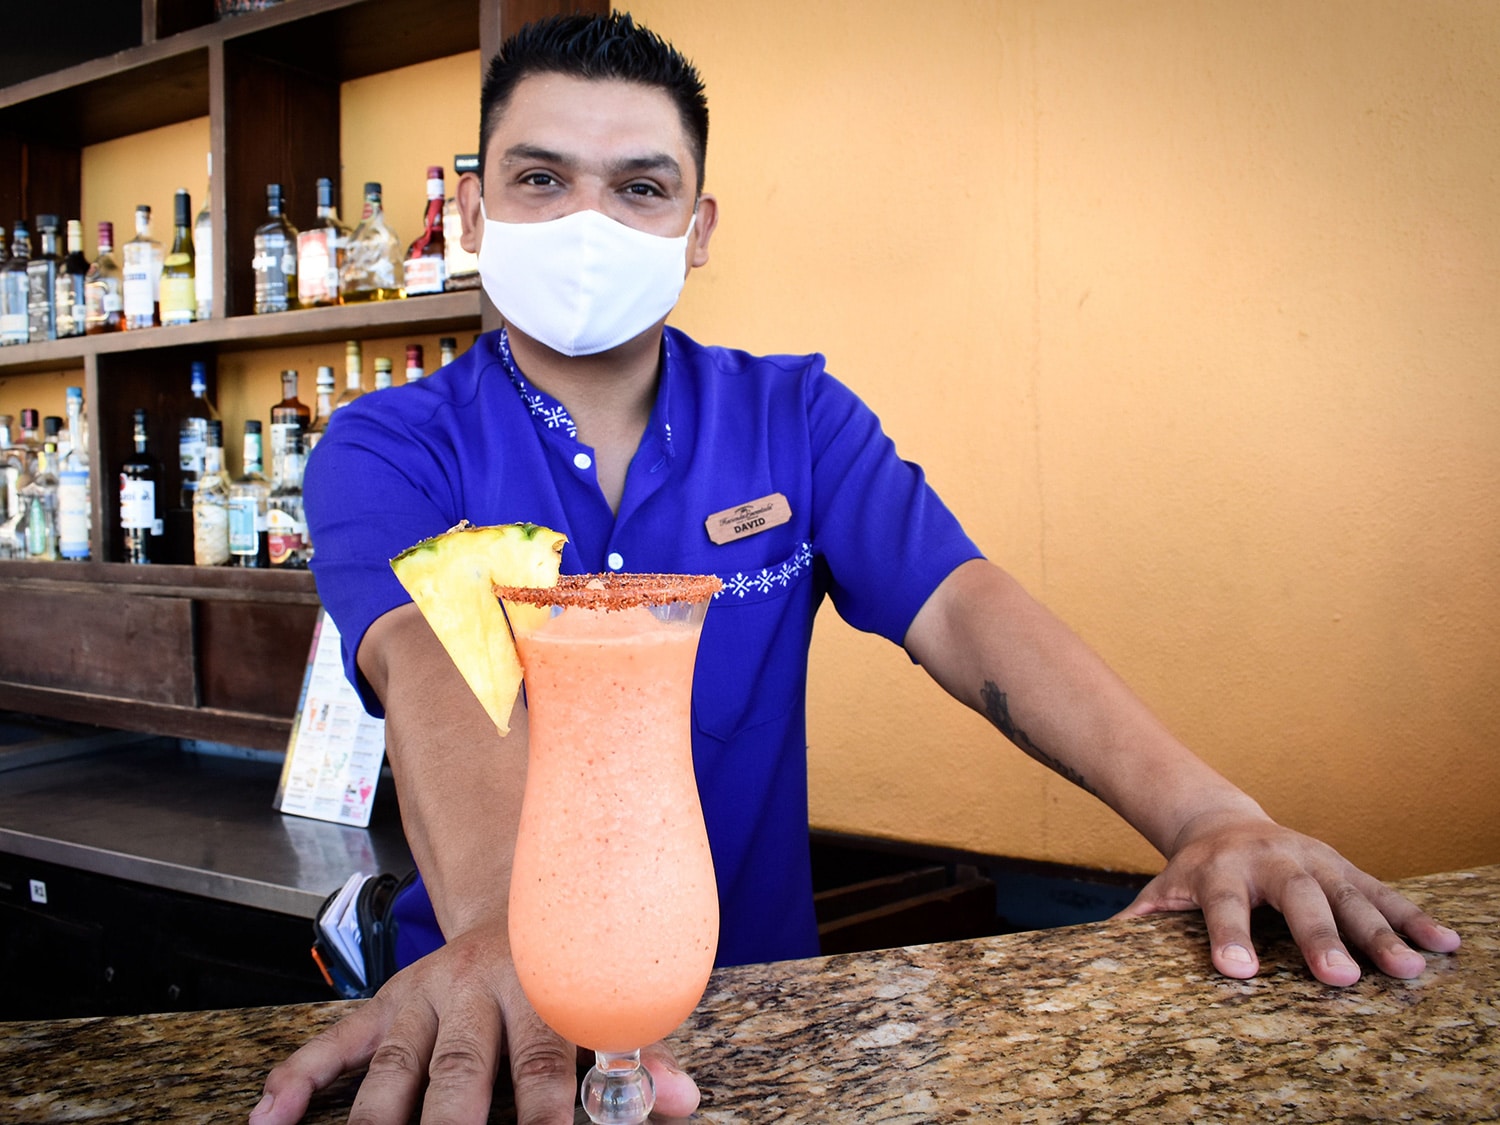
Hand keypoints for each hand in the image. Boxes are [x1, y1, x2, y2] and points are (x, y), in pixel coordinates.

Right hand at [248, 926, 700, 1123]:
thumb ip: (636, 1052)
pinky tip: (270, 1117)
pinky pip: (335, 1042)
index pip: (544, 1059)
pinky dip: (298, 1078)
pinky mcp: (386, 1004)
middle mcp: (475, 987)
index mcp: (539, 983)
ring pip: (393, 1068)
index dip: (547, 1111)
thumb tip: (681, 1100)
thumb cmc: (567, 965)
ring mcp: (424, 996)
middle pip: (459, 1071)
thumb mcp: (604, 996)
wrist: (521, 895)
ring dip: (376, 1122)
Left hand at [1117, 811, 1461, 985]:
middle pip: (1297, 900)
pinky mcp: (1345, 867)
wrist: (1220, 821)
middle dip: (1317, 937)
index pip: (1223, 904)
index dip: (1228, 935)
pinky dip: (1413, 917)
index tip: (1237, 971)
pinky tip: (1444, 943)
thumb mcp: (1162, 890)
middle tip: (1336, 978)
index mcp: (1220, 870)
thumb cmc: (1192, 871)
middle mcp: (1271, 862)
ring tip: (1408, 969)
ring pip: (1350, 896)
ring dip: (1381, 933)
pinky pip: (1383, 893)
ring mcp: (1313, 861)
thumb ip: (1140, 920)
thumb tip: (1101, 949)